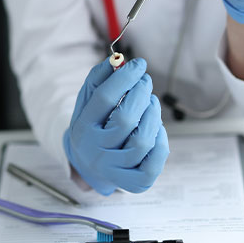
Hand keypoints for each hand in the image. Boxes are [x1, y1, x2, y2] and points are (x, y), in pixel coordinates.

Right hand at [63, 58, 168, 194]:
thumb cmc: (93, 127)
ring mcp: (115, 169)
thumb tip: (116, 60)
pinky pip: (155, 161)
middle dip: (140, 94)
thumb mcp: (87, 103)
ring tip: (150, 102)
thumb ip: (98, 80)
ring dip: (153, 115)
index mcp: (83, 128)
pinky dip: (161, 141)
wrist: (89, 165)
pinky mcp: (135, 182)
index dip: (123, 78)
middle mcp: (96, 151)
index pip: (103, 99)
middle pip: (125, 120)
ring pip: (142, 141)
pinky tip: (155, 128)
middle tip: (145, 82)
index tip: (138, 64)